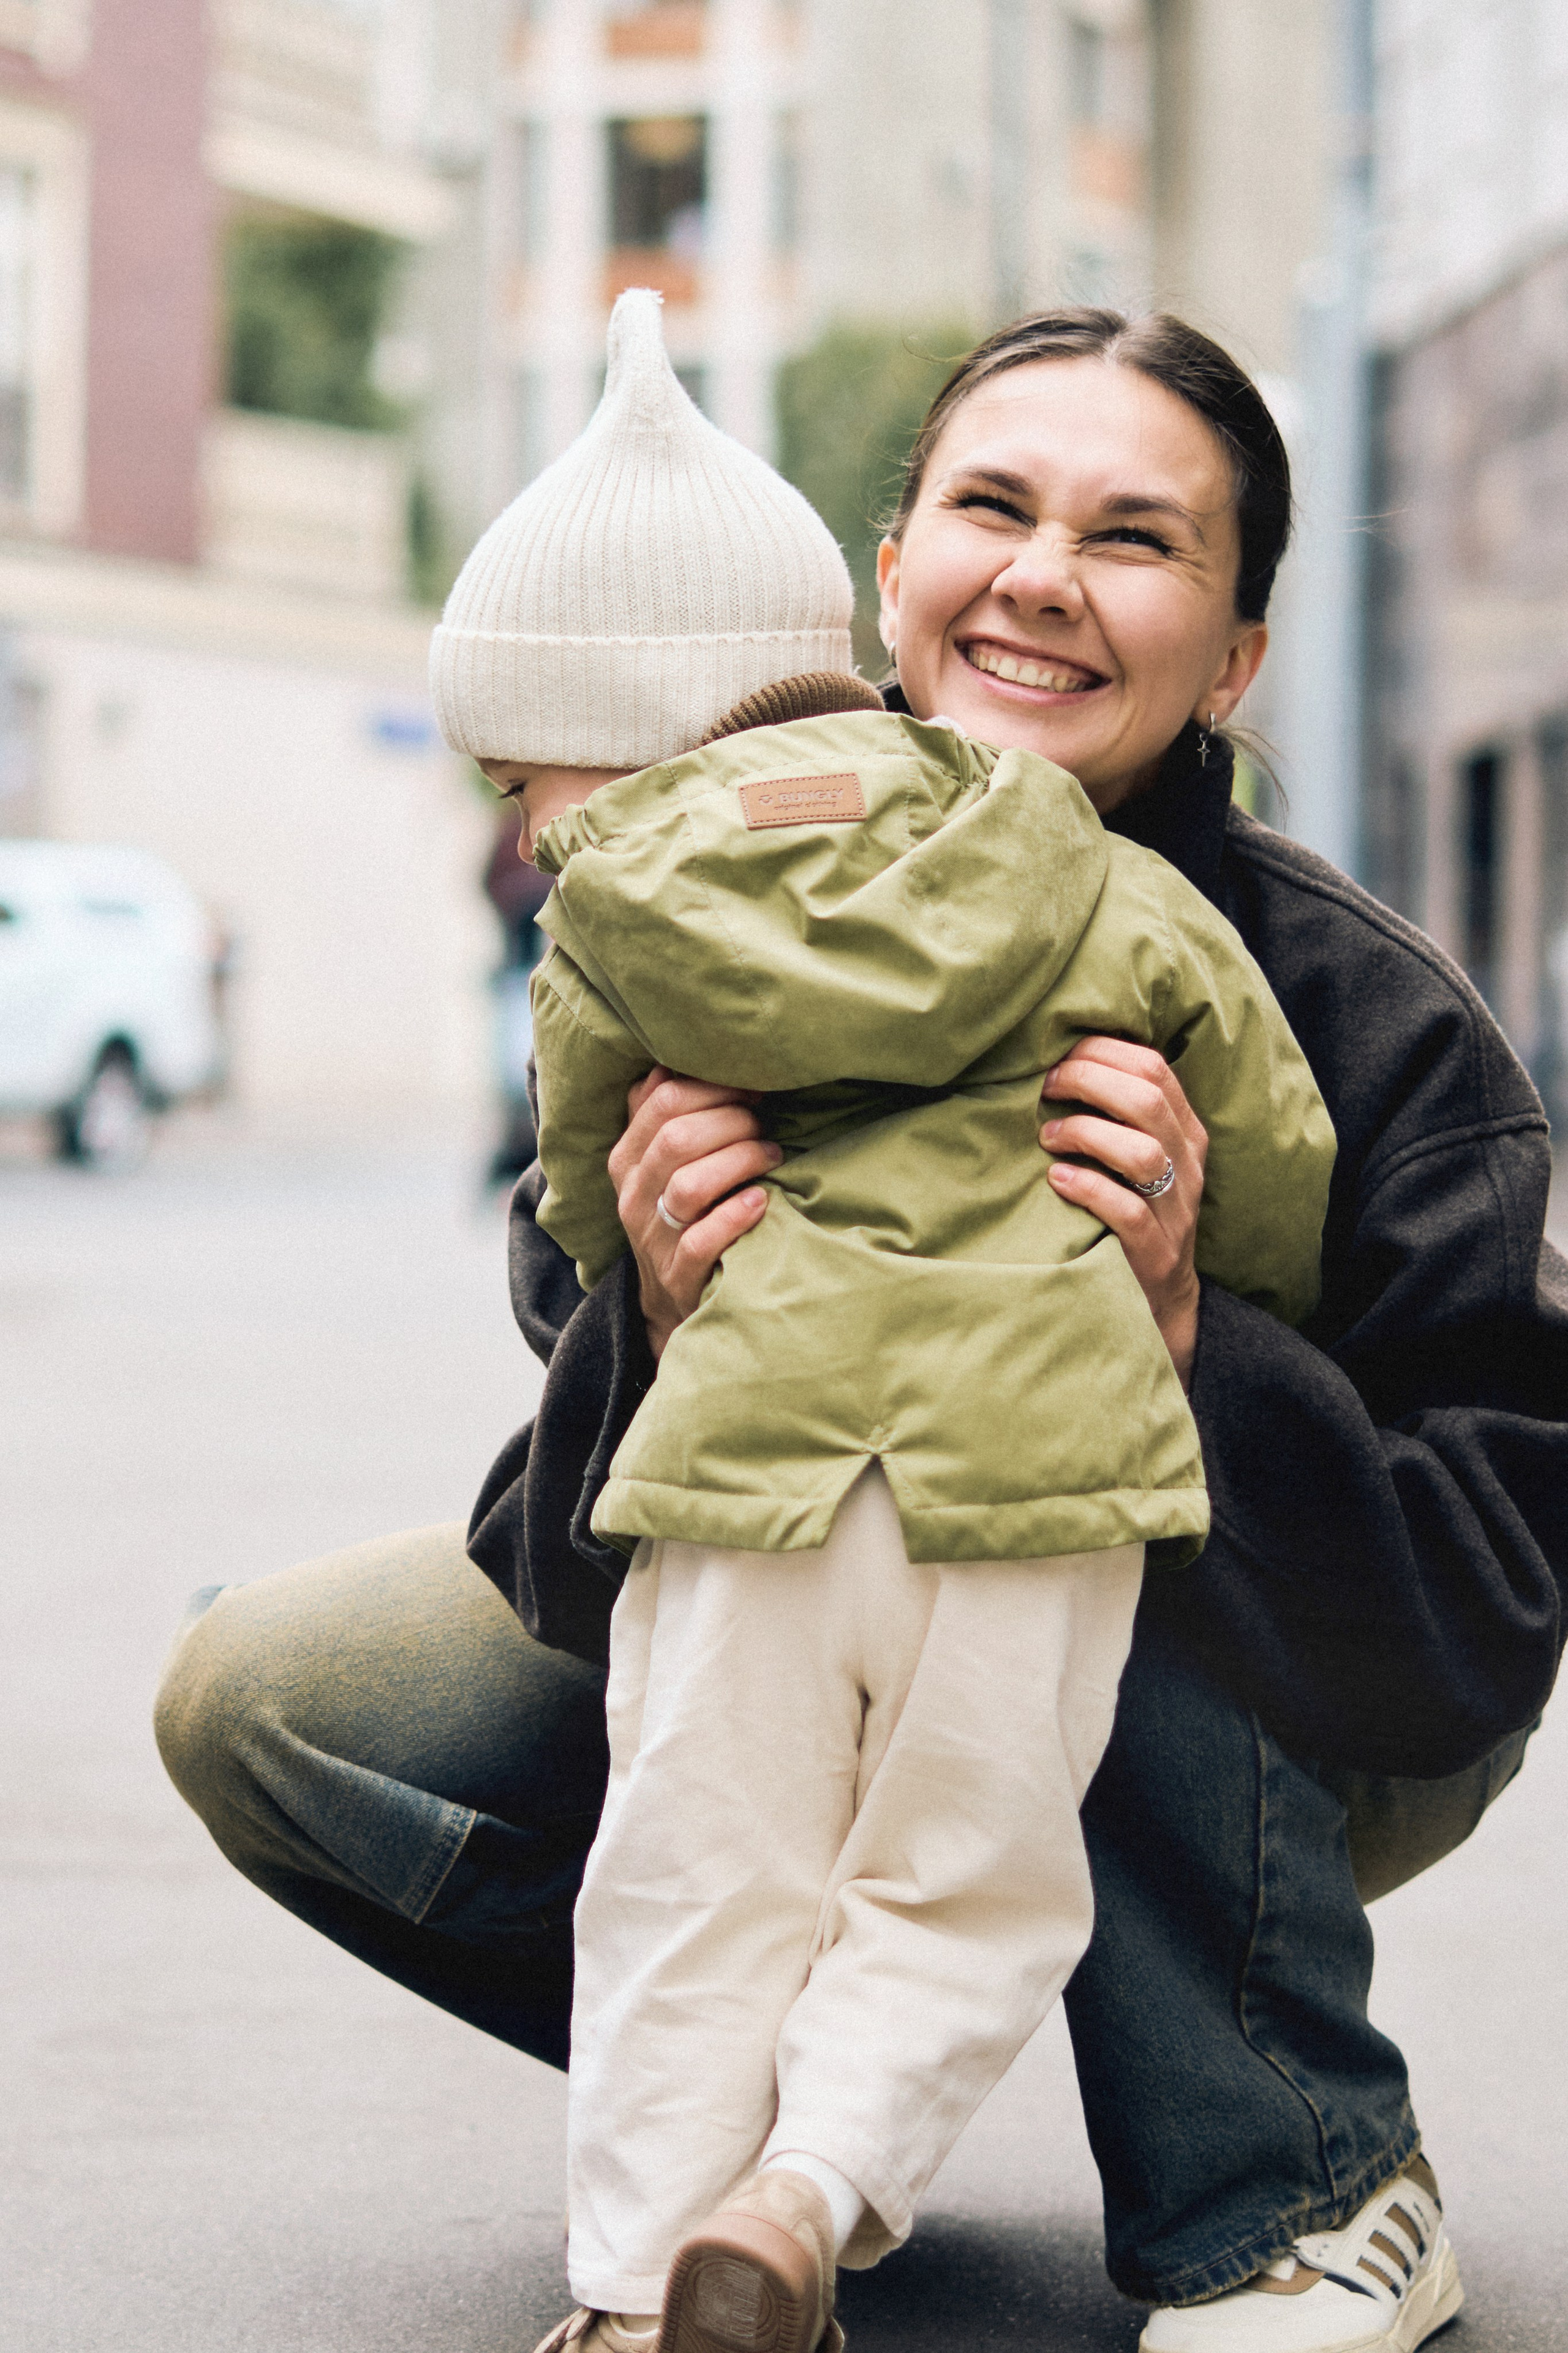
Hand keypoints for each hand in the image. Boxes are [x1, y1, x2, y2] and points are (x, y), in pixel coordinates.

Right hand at [609, 1067, 781, 1360]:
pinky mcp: (677, 1277)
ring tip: (773, 1156)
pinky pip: (700, 1241)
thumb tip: (676, 1059)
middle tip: (766, 1124)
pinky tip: (762, 1201)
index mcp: (627, 1157)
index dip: (715, 1086)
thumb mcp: (661, 1163)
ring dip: (741, 1162)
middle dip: (733, 1122)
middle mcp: (632, 1195)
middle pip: (678, 1139)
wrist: (671, 1301)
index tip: (754, 1087)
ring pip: (689, 1186)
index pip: (663, 1101)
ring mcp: (652, 1238)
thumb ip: (662, 1112)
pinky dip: (735, 1216)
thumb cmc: (683, 1213)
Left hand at [1040, 1037, 1206, 1389]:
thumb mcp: (1133, 1157)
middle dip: (1089, 1081)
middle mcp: (1188, 1165)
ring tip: (1047, 1137)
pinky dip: (1088, 1188)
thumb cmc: (1130, 1212)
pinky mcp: (1157, 1252)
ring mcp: (1176, 1210)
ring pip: (1143, 1154)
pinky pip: (1128, 1211)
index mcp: (1185, 1131)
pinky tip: (1057, 1180)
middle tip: (1046, 1087)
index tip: (1058, 1055)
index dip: (1102, 1051)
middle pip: (1147, 1102)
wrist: (1158, 1300)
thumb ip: (1115, 1113)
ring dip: (1086, 1133)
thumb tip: (1057, 1062)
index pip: (1154, 1068)